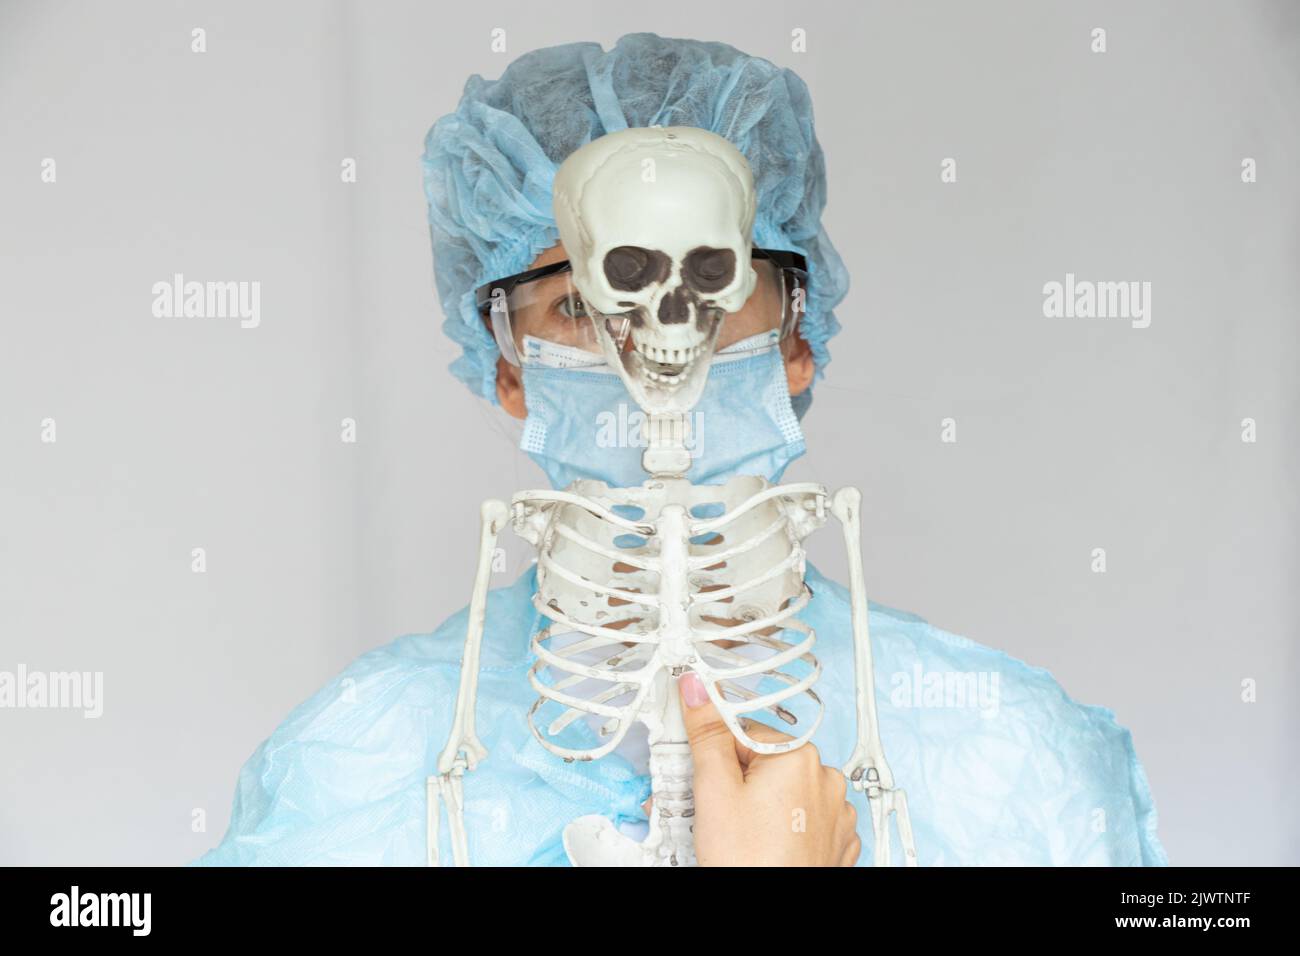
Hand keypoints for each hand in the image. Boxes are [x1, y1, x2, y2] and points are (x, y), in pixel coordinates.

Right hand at [677, 670, 860, 866]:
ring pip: (785, 792)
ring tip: (740, 836)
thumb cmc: (747, 862)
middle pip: (765, 763)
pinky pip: (804, 820)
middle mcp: (827, 779)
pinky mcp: (838, 841)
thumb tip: (697, 688)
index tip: (702, 776)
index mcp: (799, 756)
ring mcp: (837, 813)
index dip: (717, 757)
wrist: (770, 925)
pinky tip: (764, 847)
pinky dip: (784, 828)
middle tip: (718, 814)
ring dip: (761, 806)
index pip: (745, 733)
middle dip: (738, 782)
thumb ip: (706, 732)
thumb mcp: (713, 790)